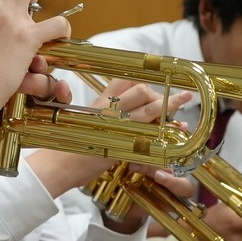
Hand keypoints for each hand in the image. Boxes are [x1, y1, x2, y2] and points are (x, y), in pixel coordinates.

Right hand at [22, 79, 195, 196]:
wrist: (56, 166)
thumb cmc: (65, 146)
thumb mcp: (80, 121)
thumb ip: (99, 110)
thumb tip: (110, 103)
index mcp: (98, 102)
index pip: (123, 80)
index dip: (142, 76)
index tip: (158, 74)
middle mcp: (108, 110)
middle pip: (140, 91)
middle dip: (159, 94)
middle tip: (175, 98)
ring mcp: (115, 127)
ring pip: (149, 110)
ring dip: (170, 106)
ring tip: (184, 101)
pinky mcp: (122, 146)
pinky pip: (149, 135)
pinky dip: (165, 134)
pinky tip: (176, 133)